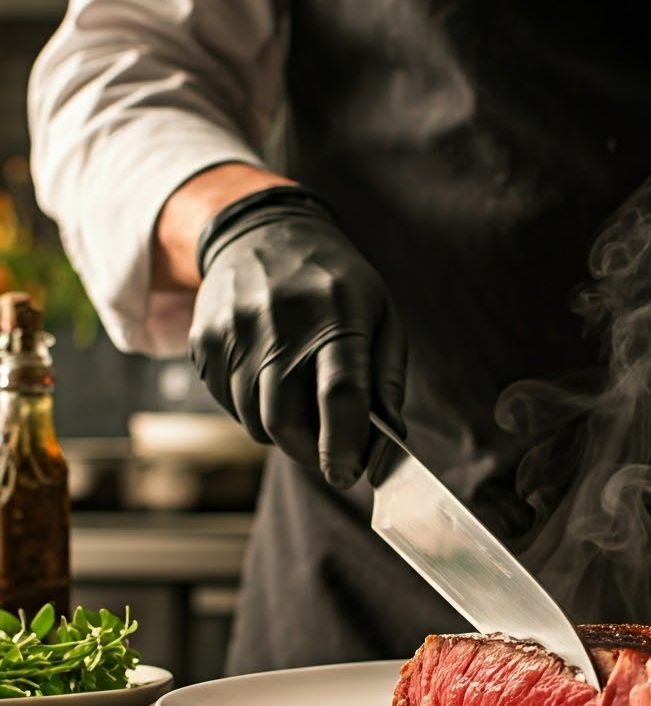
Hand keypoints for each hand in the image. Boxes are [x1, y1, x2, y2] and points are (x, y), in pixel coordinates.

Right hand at [187, 186, 406, 488]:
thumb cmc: (335, 284)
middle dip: (310, 452)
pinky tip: (270, 384)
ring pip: (254, 421)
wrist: (264, 232)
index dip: (344, 447)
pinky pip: (228, 404)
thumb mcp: (380, 316)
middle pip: (285, 420)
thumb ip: (386, 380)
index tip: (349, 473)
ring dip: (281, 433)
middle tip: (329, 455)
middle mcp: (280, 323)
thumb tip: (390, 438)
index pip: (339, 396)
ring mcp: (235, 331)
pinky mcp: (204, 340)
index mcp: (336, 317)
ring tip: (301, 410)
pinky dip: (252, 411)